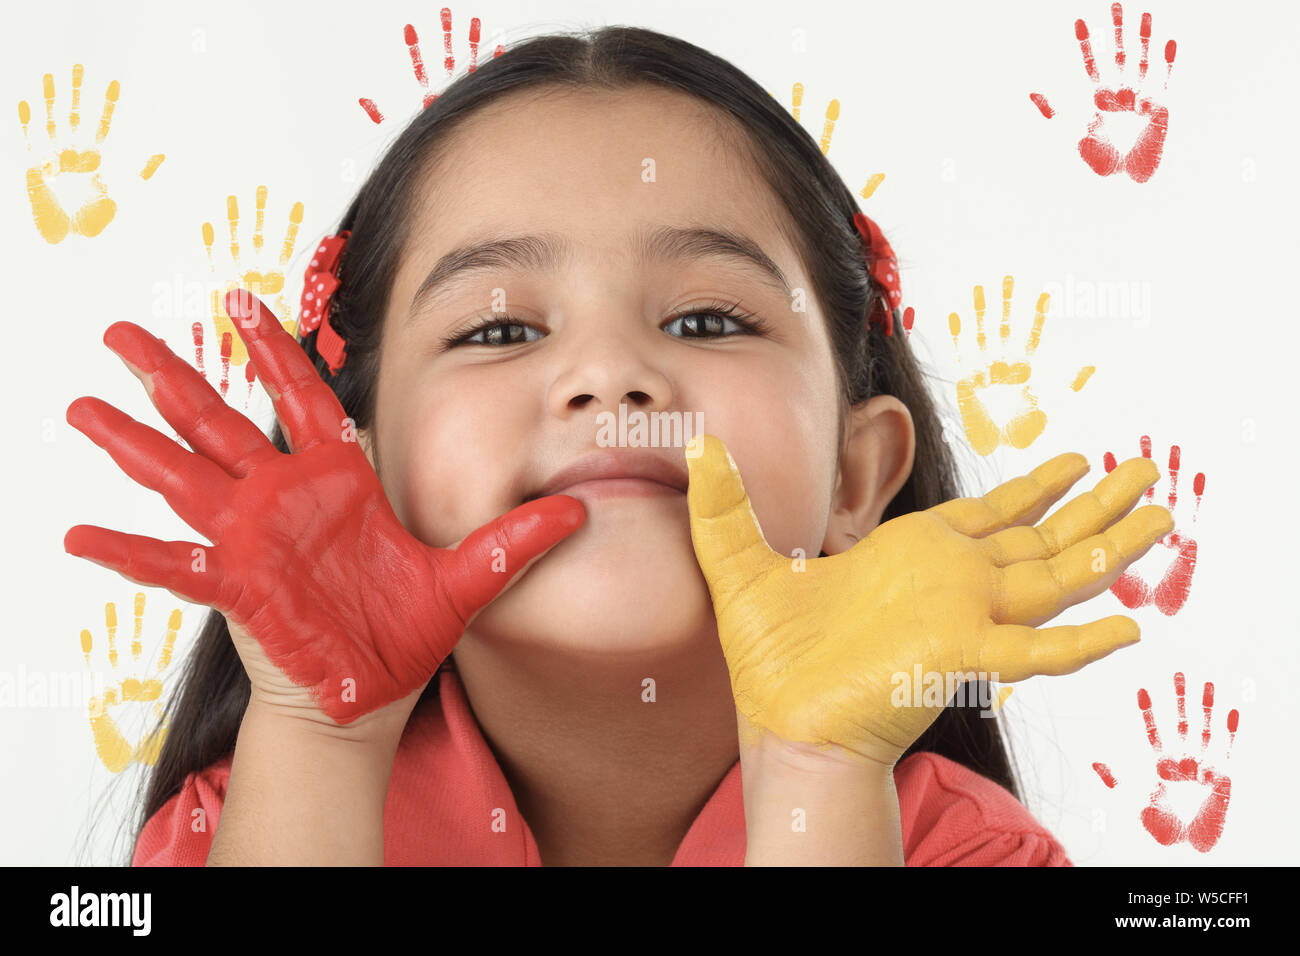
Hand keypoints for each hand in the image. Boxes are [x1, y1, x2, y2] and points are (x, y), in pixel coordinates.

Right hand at [65, 289, 585, 727]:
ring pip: (185, 477)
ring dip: (135, 444)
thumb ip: (516, 541)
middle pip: (221, 422)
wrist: (370, 698)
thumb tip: (582, 512)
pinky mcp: (236, 587)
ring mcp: (253, 541)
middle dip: (175, 375)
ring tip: (83, 407)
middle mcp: (284, 501)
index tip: (243, 300)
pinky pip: (173, 568)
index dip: (273, 351)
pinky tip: (79, 536)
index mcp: (336, 484)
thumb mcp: (467, 579)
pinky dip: (128, 554)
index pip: (302, 399)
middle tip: (122, 330)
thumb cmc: (404, 637)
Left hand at [685, 434, 1172, 768]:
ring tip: (1159, 515)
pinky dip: (1081, 643)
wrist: (780, 724)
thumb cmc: (769, 657)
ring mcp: (965, 618)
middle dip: (1095, 503)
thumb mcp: (739, 563)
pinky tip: (1126, 629)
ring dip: (1107, 548)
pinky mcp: (962, 657)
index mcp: (916, 555)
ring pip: (1054, 577)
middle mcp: (952, 581)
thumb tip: (697, 443)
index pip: (990, 514)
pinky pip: (1036, 651)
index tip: (1074, 459)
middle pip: (1042, 536)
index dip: (1034, 488)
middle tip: (1144, 469)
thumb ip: (723, 503)